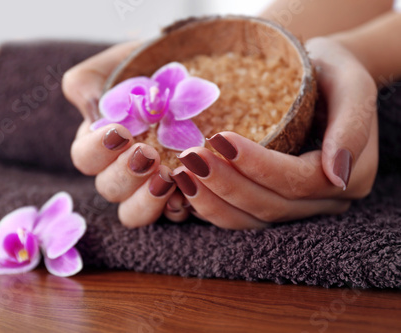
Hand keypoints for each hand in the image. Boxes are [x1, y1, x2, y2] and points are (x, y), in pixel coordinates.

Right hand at [63, 42, 189, 226]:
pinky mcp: (180, 193)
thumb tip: (90, 116)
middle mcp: (121, 169)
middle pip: (108, 190)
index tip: (120, 133)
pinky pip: (173, 214)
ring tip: (166, 177)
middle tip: (147, 154)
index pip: (84, 158)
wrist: (194, 66)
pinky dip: (177, 207)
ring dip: (146, 200)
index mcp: (99, 142)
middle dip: (125, 175)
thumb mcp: (114, 64)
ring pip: (133, 214)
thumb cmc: (149, 65)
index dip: (96, 152)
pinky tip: (187, 190)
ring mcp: (150, 185)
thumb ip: (87, 84)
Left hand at [171, 37, 378, 228]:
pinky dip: (210, 206)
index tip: (220, 139)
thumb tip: (338, 175)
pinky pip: (239, 216)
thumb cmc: (335, 73)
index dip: (258, 165)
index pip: (298, 181)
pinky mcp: (271, 203)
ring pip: (251, 220)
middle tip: (190, 157)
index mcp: (352, 176)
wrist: (321, 78)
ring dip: (212, 201)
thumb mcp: (352, 84)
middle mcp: (324, 200)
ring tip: (181, 174)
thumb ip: (352, 125)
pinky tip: (185, 187)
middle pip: (270, 206)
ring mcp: (296, 207)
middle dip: (226, 184)